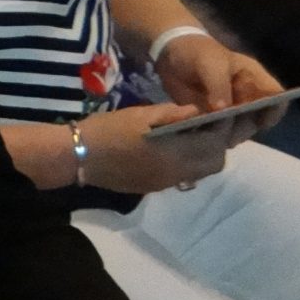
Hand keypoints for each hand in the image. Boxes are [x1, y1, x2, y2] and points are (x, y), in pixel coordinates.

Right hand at [80, 103, 231, 193]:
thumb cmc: (107, 130)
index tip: (220, 114)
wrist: (77, 156)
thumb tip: (198, 111)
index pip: (215, 141)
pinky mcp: (154, 187)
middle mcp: (176, 172)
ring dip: (204, 155)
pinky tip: (172, 149)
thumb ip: (172, 113)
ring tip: (192, 137)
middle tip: (207, 126)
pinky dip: (188, 163)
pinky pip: (183, 177)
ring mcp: (165, 183)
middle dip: (217, 144)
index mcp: (174, 152)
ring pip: (201, 172)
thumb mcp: (140, 114)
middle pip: (215, 162)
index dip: (222, 127)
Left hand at [154, 35, 283, 145]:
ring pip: (240, 129)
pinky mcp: (215, 119)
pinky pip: (220, 133)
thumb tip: (223, 110)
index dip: (274, 110)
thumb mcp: (209, 63)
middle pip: (258, 118)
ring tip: (212, 135)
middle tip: (225, 131)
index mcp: (254, 78)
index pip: (276, 96)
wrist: (171, 56)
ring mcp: (232, 110)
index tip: (261, 122)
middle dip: (245, 127)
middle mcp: (247, 96)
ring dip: (229, 135)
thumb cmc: (198, 54)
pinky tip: (202, 136)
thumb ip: (218, 85)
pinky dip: (213, 137)